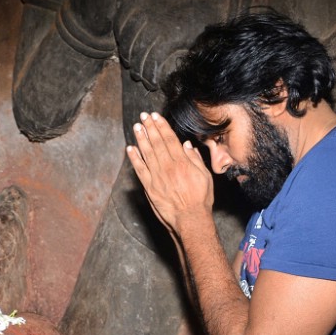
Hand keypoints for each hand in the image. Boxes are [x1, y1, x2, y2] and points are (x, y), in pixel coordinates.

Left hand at [126, 112, 214, 232]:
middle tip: (144, 116)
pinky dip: (134, 158)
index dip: (162, 126)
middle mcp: (168, 167)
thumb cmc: (200, 199)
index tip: (156, 117)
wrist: (190, 219)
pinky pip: (140, 170)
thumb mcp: (204, 176)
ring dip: (141, 138)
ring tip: (137, 127)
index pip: (169, 139)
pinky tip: (130, 148)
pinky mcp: (149, 187)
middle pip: (157, 143)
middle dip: (150, 128)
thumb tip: (186, 145)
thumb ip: (194, 159)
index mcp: (182, 162)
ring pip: (147, 153)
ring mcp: (157, 176)